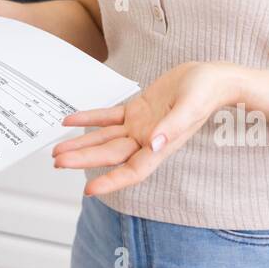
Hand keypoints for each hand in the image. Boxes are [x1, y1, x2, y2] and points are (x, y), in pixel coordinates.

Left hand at [52, 62, 237, 196]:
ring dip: (81, 144)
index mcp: (161, 145)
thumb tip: (154, 144)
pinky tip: (71, 120)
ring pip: (104, 138)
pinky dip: (89, 118)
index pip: (132, 171)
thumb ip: (172, 127)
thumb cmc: (206, 92)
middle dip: (83, 159)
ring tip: (57, 150)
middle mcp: (147, 139)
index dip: (111, 181)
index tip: (89, 190)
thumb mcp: (191, 106)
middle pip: (109, 154)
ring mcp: (140, 126)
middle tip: (57, 162)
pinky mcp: (137, 110)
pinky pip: (109, 116)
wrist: (211, 77)